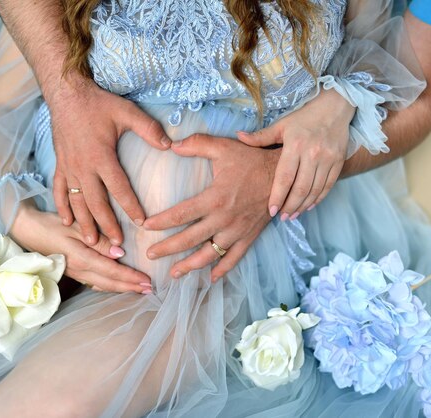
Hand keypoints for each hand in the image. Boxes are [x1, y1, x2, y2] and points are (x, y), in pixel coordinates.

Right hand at [10, 201, 151, 293]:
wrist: (27, 229)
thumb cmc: (52, 224)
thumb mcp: (76, 227)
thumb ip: (99, 240)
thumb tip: (121, 253)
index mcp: (82, 259)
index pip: (112, 272)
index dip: (131, 278)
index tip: (147, 281)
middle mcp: (80, 270)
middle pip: (110, 283)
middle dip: (130, 287)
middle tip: (150, 290)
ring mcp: (75, 273)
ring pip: (103, 285)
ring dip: (121, 288)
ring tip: (138, 289)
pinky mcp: (73, 272)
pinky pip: (94, 283)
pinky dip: (109, 285)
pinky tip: (117, 285)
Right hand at [49, 75, 171, 246]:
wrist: (66, 94)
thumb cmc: (98, 104)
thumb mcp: (127, 112)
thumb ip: (149, 129)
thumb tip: (170, 145)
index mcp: (101, 156)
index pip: (119, 188)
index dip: (131, 207)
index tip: (141, 223)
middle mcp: (83, 167)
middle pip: (96, 203)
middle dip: (107, 225)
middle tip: (117, 244)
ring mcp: (69, 168)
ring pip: (76, 202)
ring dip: (84, 223)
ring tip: (93, 241)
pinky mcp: (60, 165)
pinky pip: (60, 191)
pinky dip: (62, 207)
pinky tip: (66, 222)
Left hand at [142, 135, 279, 281]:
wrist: (284, 176)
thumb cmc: (252, 160)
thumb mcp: (225, 147)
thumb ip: (197, 144)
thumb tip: (172, 144)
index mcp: (215, 198)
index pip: (182, 214)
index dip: (162, 221)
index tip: (145, 226)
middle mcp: (224, 219)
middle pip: (190, 239)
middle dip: (168, 249)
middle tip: (149, 255)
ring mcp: (237, 231)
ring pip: (210, 254)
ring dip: (190, 265)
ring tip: (173, 273)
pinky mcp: (249, 237)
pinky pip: (234, 258)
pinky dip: (223, 270)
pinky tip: (211, 279)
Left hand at [237, 88, 354, 219]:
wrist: (334, 108)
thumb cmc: (304, 117)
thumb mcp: (281, 124)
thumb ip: (261, 136)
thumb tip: (238, 137)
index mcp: (295, 144)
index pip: (285, 177)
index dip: (278, 196)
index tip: (271, 211)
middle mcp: (312, 153)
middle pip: (300, 188)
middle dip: (290, 206)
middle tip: (282, 218)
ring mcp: (327, 158)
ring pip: (315, 190)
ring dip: (303, 205)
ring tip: (293, 215)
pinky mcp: (338, 161)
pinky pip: (328, 186)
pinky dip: (318, 198)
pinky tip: (309, 206)